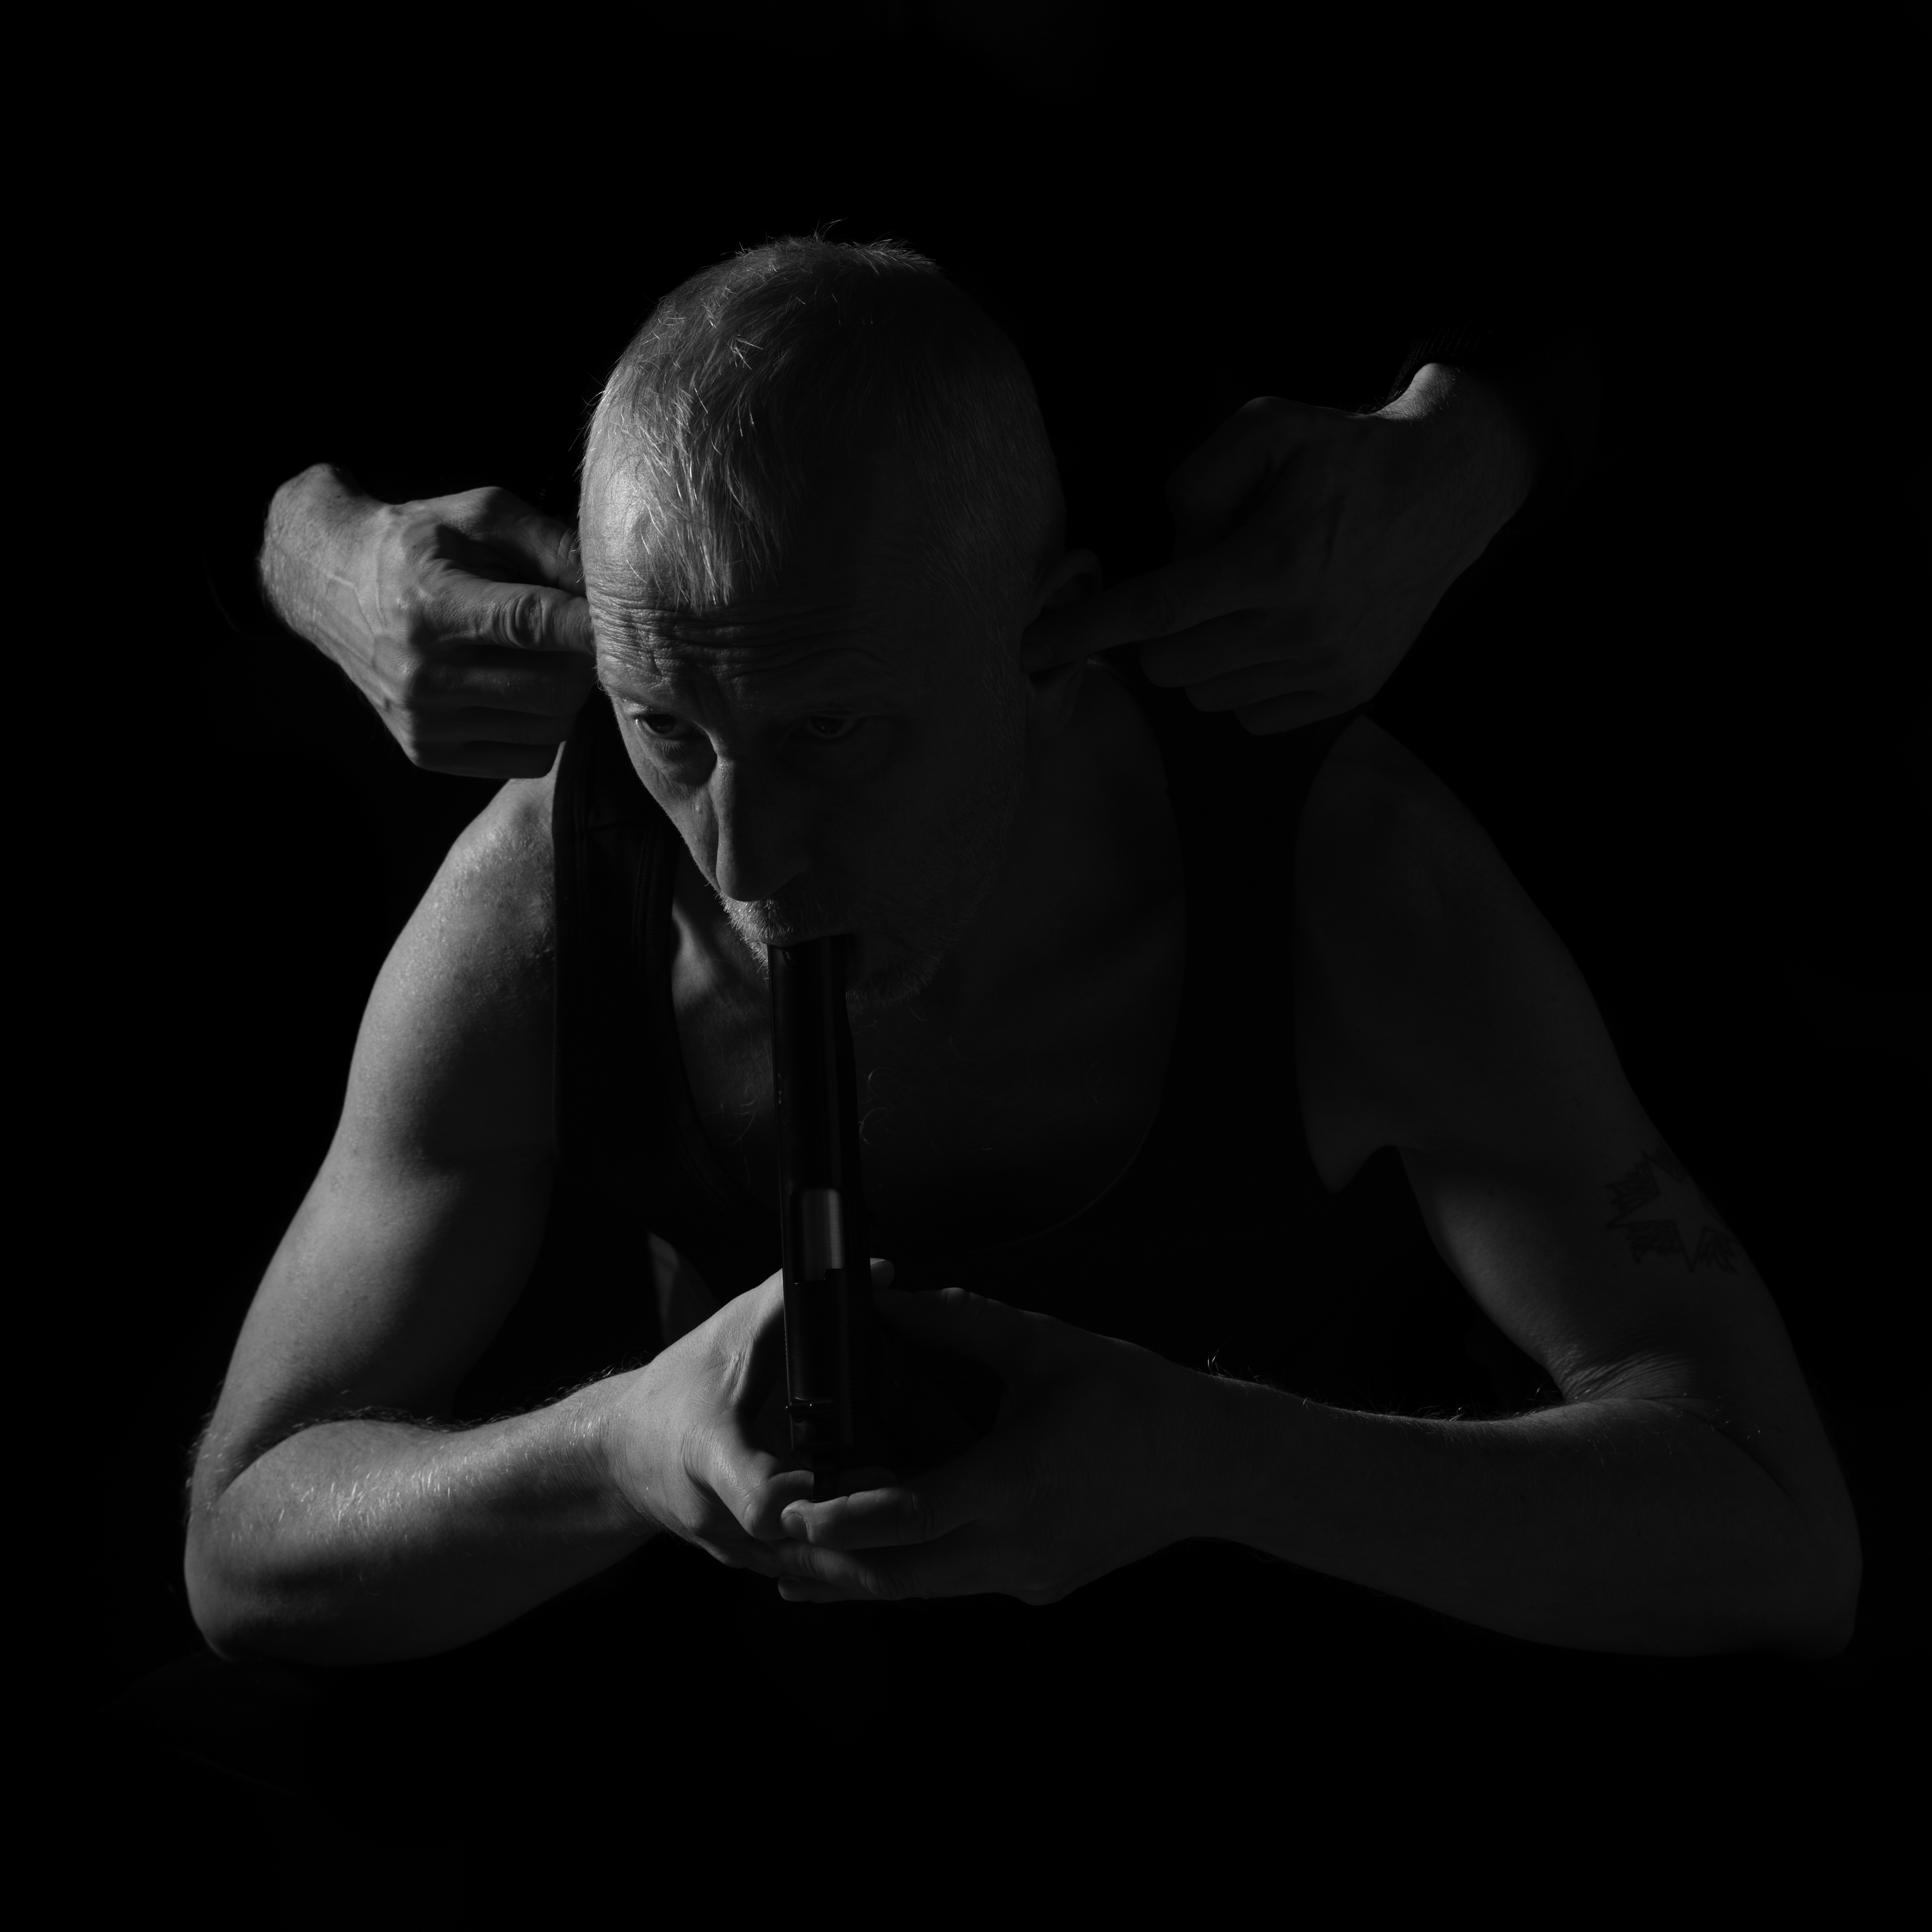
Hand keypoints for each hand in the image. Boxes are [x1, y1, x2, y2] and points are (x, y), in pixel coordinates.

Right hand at [260, 466, 595, 777]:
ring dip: (566, 696)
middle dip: (583, 662)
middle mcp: (424, 674)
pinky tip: (520, 691)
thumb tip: (614, 591)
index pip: (533, 624)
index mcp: (433, 605)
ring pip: (551, 728)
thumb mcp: (482, 515)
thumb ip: (552, 545)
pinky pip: (529, 759)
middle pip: (555, 688)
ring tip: (543, 659)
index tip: (618, 621)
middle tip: (576, 636)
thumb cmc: (421, 543)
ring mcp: (425, 721)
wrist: (335, 584)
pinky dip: (542, 729)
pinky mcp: (429, 753)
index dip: (589, 626)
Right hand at [604, 1264, 899, 1577]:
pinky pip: (803, 1569)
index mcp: (708, 1457)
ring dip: (862, 1551)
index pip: (760, 1501)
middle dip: (862, 1529)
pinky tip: (893, 1539)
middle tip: (923, 1498)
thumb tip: (875, 1271)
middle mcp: (717, 1516)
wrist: (623, 1451)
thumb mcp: (729, 1331)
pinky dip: (845, 1555)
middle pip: (799, 1545)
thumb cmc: (679, 1385)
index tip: (872, 1473)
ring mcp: (733, 1548)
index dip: (815, 1499)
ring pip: (807, 1569)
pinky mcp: (750, 1560)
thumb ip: (792, 1299)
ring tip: (924, 1522)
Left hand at [772, 1286, 1206, 1604]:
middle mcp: (1017, 1544)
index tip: (791, 1508)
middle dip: (830, 1565)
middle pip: (902, 1575)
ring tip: (801, 1563)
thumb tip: (892, 1301)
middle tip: (768, 1547)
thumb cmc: (1132, 1397)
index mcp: (1015, 1482)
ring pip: (927, 1590)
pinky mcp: (1042, 1582)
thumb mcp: (1044, 1344)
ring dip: (865, 1576)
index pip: (910, 1515)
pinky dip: (915, 1570)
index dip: (844, 1516)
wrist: (1212, 1463)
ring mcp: (1029, 1573)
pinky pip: (961, 1583)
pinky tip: (885, 1553)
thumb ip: (961, 1322)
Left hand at [1023, 364, 1535, 731]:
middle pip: (1171, 666)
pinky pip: (1250, 715)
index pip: (1156, 611)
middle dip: (1155, 636)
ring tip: (1242, 603)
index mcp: (1275, 561)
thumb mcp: (1264, 430)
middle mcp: (1301, 628)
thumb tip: (1164, 555)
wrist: (1444, 492)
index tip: (1031, 648)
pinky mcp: (1344, 694)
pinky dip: (1240, 682)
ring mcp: (1326, 670)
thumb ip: (1193, 482)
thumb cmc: (1341, 457)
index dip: (1084, 631)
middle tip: (1188, 589)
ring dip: (1200, 657)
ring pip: (1205, 697)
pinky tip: (1268, 634)